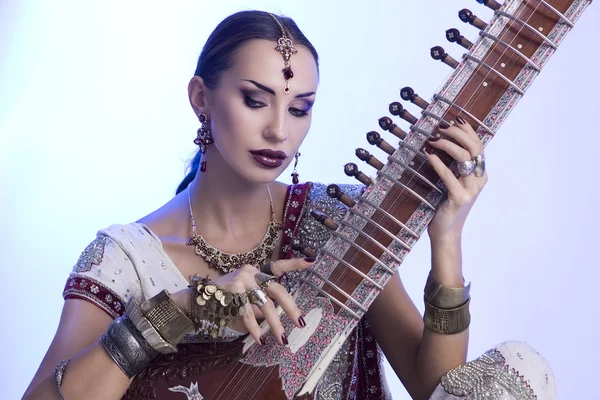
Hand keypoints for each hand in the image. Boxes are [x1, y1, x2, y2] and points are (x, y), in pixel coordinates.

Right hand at [175, 258, 313, 345]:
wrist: (199, 299)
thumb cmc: (227, 299)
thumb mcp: (246, 296)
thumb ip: (262, 303)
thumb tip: (278, 320)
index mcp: (257, 271)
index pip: (279, 266)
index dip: (295, 264)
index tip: (313, 260)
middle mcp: (251, 272)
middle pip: (277, 290)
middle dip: (291, 308)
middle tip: (301, 323)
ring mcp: (242, 281)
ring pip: (265, 306)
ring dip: (275, 325)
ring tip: (282, 339)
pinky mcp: (232, 292)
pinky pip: (248, 313)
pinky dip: (255, 329)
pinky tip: (260, 339)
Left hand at [424, 118, 487, 243]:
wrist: (445, 232)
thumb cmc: (446, 205)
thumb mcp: (452, 181)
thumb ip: (453, 165)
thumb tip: (442, 140)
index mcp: (480, 174)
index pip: (477, 145)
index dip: (467, 130)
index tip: (453, 118)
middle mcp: (480, 179)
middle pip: (474, 147)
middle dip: (457, 133)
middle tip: (440, 127)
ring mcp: (471, 189)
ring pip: (464, 157)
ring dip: (447, 144)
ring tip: (433, 139)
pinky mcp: (460, 197)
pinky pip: (448, 175)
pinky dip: (438, 163)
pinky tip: (428, 154)